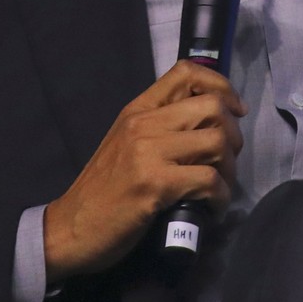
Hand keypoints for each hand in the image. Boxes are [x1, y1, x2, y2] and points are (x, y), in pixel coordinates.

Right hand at [43, 60, 245, 277]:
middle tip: (226, 160)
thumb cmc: (102, 191)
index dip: (221, 86)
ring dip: (229, 168)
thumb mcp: (126, 144)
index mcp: (137, 110)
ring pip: (217, 141)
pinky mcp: (154, 185)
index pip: (186, 72)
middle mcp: (143, 123)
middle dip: (233, 134)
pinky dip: (220, 197)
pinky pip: (209, 180)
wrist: (69, 228)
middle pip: (212, 106)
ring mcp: (148, 153)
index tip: (234, 111)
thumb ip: (159, 129)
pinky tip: (212, 208)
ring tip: (219, 187)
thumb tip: (208, 127)